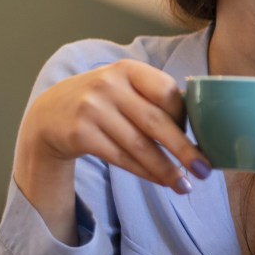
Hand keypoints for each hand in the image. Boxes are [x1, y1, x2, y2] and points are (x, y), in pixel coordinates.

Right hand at [17, 59, 209, 192]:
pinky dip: (145, 172)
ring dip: (165, 169)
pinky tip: (161, 181)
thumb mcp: (125, 87)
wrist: (49, 115)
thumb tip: (200, 129)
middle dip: (184, 149)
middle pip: (156, 122)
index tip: (199, 136)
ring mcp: (92, 109)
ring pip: (139, 146)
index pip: (167, 92)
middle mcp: (109, 85)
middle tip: (204, 170)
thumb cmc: (103, 102)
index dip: (185, 117)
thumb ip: (154, 99)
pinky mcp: (80, 133)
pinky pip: (121, 158)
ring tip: (184, 185)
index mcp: (129, 69)